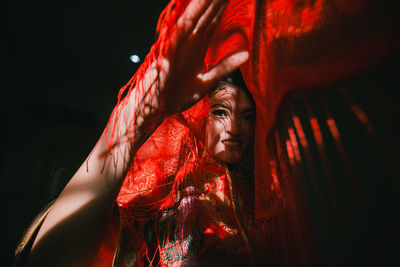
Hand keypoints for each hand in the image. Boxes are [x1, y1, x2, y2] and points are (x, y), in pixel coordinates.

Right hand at [150, 0, 248, 114]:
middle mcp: (189, 41)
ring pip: (196, 15)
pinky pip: (183, 26)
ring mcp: (179, 42)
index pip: (213, 21)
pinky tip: (203, 1)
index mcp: (197, 47)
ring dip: (207, 1)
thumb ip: (225, 66)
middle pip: (206, 14)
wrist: (156, 108)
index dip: (223, 7)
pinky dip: (192, 12)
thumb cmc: (177, 95)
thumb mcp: (207, 81)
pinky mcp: (170, 47)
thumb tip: (246, 54)